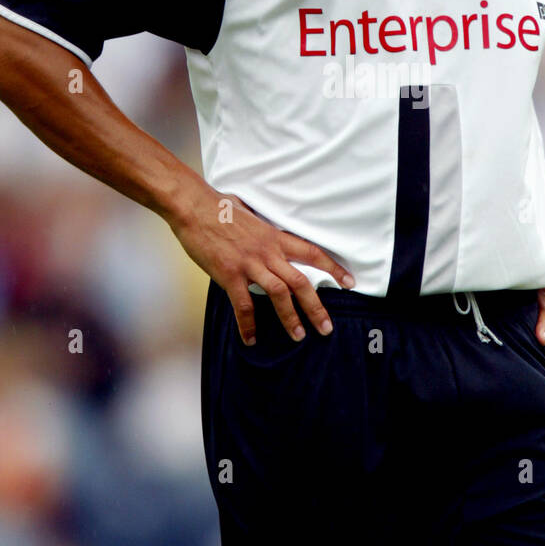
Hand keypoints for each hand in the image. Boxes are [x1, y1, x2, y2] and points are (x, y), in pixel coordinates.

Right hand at [166, 183, 354, 345]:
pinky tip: (251, 339)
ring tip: (298, 336)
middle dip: (316, 307)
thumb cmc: (219, 208)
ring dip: (290, 318)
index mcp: (275, 237)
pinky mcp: (230, 274)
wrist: (194, 207)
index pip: (312, 252)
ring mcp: (249, 264)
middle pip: (301, 281)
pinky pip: (244, 305)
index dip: (333, 268)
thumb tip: (263, 228)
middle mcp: (268, 252)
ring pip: (280, 294)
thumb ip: (261, 227)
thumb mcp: (250, 215)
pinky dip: (248, 324)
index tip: (350, 282)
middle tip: (327, 328)